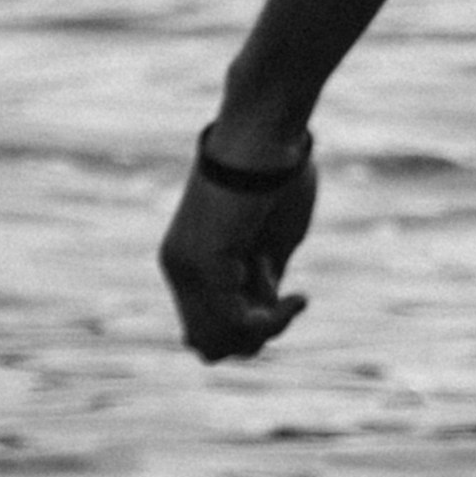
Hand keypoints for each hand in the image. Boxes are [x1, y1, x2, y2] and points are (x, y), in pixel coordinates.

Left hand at [158, 138, 316, 363]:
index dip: (253, 323)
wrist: (266, 132)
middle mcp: (179, 268)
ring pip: (218, 343)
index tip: (285, 291)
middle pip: (209, 345)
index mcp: (190, 259)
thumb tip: (261, 316)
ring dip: (264, 331)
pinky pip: (235, 322)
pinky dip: (272, 321)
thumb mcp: (272, 242)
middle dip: (255, 337)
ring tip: (290, 298)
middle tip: (286, 300)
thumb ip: (259, 282)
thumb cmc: (277, 174)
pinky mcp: (204, 265)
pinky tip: (297, 299)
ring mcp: (186, 269)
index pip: (207, 326)